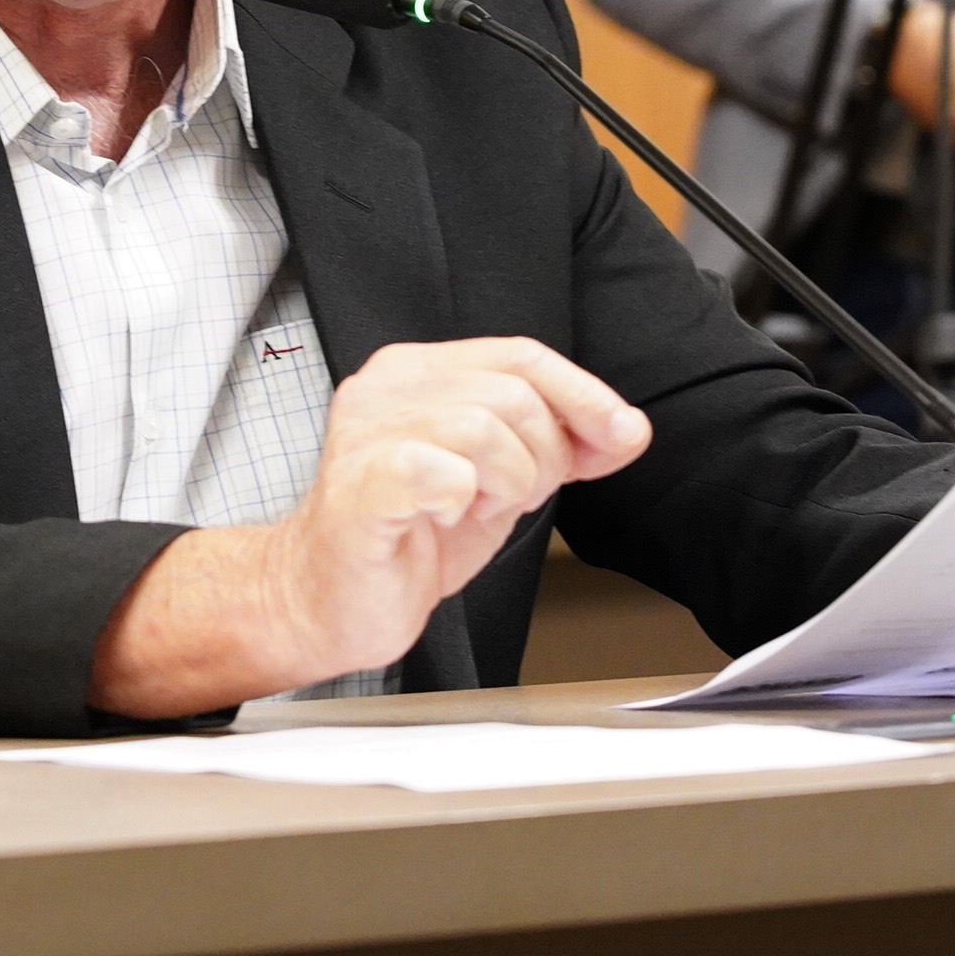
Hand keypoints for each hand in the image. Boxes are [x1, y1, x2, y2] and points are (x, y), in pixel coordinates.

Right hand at [88, 338, 650, 716]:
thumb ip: (556, 446)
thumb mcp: (498, 481)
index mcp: (417, 372)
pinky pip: (441, 473)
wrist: (328, 601)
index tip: (622, 435)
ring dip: (506, 482)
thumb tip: (627, 430)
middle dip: (543, 455)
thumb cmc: (407, 537)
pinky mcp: (360, 488)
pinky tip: (443, 518)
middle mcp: (386, 389)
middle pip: (512, 391)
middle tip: (514, 497)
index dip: (584, 394)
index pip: (521, 354)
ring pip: (484, 427)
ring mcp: (366, 435)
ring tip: (476, 509)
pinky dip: (462, 500)